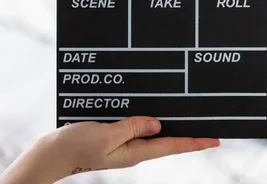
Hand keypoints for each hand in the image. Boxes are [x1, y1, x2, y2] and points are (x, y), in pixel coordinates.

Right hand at [0, 117, 219, 183]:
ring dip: (173, 127)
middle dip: (189, 134)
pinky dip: (152, 121)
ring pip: (156, 133)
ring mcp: (125, 144)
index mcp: (135, 152)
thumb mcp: (105, 135)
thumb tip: (157, 124)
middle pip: (168, 141)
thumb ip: (132, 127)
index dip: (195, 142)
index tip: (215, 139)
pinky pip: (140, 127)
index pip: (172, 146)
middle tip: (210, 127)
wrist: (51, 153)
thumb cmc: (75, 145)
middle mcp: (134, 149)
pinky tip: (157, 113)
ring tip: (191, 119)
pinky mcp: (116, 136)